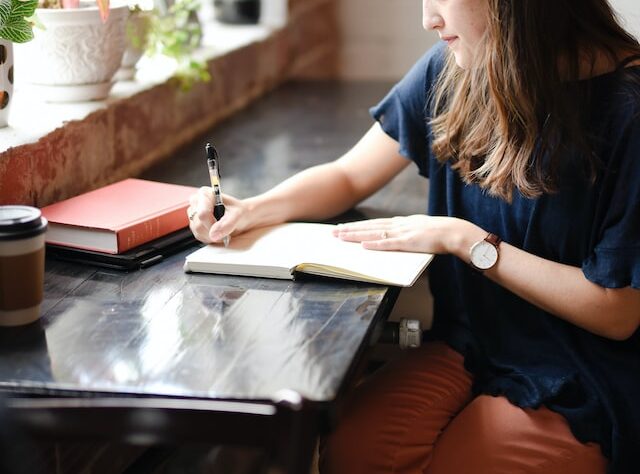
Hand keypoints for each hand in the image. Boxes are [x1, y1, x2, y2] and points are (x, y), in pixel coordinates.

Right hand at [187, 187, 246, 243]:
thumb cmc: (238, 212)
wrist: (240, 217)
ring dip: (212, 235)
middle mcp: (196, 202)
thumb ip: (227, 224)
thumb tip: (213, 235)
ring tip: (222, 229)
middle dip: (214, 230)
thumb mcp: (238, 215)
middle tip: (226, 228)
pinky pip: (199, 236)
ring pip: (198, 231)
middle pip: (199, 224)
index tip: (224, 228)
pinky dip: (210, 237)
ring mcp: (193, 214)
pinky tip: (217, 232)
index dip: (213, 224)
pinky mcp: (194, 225)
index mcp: (205, 194)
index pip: (202, 213)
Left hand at [333, 215, 475, 255]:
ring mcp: (402, 233)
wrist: (455, 232)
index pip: (375, 223)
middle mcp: (399, 225)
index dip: (359, 226)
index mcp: (402, 222)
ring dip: (356, 235)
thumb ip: (408, 233)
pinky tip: (363, 245)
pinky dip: (375, 244)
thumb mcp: (420, 230)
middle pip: (369, 226)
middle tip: (333, 232)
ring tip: (341, 237)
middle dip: (350, 229)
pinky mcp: (408, 242)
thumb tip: (397, 238)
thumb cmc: (441, 234)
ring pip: (374, 233)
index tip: (344, 227)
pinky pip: (388, 244)